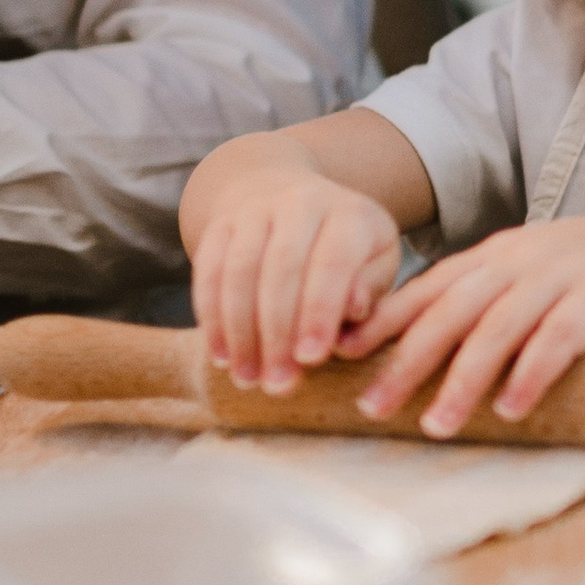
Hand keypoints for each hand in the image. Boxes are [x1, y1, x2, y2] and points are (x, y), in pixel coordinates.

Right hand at [190, 152, 404, 391]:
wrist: (295, 199)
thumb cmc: (348, 251)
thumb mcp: (376, 264)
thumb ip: (370, 290)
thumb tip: (354, 311)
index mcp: (350, 214)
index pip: (333, 262)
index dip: (320, 312)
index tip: (312, 359)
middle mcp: (301, 202)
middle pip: (281, 269)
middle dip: (277, 333)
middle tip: (277, 385)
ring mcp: (256, 210)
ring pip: (239, 271)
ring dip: (240, 332)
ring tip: (247, 378)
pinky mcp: (221, 224)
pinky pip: (209, 270)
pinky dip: (211, 316)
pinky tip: (220, 354)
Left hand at [343, 209, 584, 435]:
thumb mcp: (529, 270)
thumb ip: (482, 298)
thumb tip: (420, 346)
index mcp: (496, 255)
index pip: (428, 287)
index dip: (384, 321)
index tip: (340, 354)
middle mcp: (520, 262)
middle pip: (452, 312)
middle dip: (408, 361)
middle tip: (373, 406)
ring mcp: (561, 278)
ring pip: (499, 330)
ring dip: (463, 380)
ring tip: (438, 425)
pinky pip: (559, 339)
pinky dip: (531, 374)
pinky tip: (511, 408)